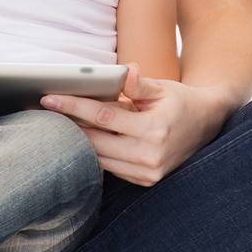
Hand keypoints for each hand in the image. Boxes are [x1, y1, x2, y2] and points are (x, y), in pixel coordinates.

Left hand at [38, 66, 234, 186]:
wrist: (207, 125)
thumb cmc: (180, 101)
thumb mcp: (162, 88)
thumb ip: (139, 84)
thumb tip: (126, 71)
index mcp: (154, 130)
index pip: (103, 118)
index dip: (74, 107)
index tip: (49, 99)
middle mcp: (150, 156)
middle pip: (96, 142)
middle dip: (69, 127)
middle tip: (44, 113)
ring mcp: (148, 173)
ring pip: (100, 159)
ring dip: (79, 143)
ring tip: (57, 125)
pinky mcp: (146, 180)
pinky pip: (112, 168)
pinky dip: (96, 154)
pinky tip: (82, 140)